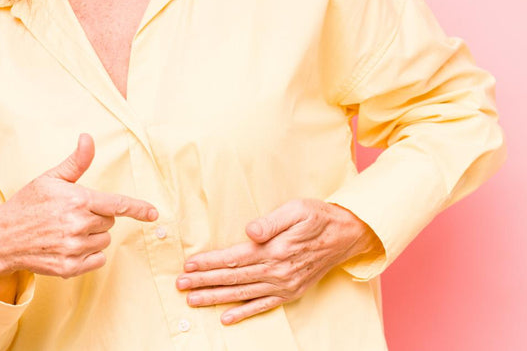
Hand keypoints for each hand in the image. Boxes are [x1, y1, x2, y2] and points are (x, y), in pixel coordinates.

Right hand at [0, 133, 157, 291]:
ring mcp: (73, 249)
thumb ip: (76, 162)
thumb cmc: (27, 205)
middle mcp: (77, 225)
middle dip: (98, 217)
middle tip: (73, 214)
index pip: (116, 204)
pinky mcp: (69, 268)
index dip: (138, 208)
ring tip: (68, 230)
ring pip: (104, 241)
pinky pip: (97, 260)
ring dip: (93, 236)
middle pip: (109, 222)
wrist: (1, 238)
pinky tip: (69, 246)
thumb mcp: (50, 179)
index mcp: (77, 200)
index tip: (153, 213)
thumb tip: (88, 137)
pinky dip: (89, 254)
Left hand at [175, 199, 377, 324]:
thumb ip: (271, 221)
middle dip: (204, 282)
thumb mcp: (297, 209)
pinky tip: (226, 317)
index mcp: (276, 249)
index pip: (235, 257)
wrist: (346, 235)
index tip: (189, 265)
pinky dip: (243, 313)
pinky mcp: (291, 292)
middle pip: (233, 278)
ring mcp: (285, 285)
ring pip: (243, 294)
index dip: (210, 262)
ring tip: (193, 301)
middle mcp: (278, 271)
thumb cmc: (319, 216)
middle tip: (180, 285)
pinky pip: (263, 306)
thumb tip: (249, 231)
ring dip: (216, 298)